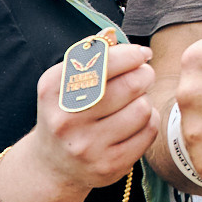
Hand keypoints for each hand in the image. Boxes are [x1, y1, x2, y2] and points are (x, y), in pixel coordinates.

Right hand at [0, 40, 156, 201]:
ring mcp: (87, 146)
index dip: (131, 55)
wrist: (53, 165)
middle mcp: (66, 119)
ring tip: (134, 102)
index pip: (103, 62)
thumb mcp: (64, 84)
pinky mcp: (108, 166)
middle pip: (129, 85)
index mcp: (52, 90)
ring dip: (145, 101)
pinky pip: (148, 132)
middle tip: (144, 75)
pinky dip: (149, 122)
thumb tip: (112, 35)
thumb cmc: (67, 112)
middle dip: (144, 75)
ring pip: (142, 109)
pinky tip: (136, 122)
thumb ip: (87, 58)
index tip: (142, 54)